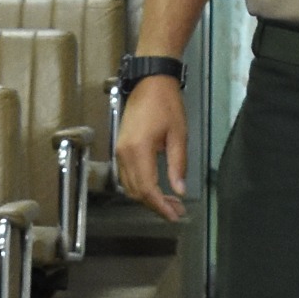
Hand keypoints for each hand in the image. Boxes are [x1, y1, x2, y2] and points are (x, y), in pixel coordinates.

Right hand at [117, 73, 186, 221]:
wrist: (150, 82)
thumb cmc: (167, 104)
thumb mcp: (178, 135)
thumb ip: (178, 165)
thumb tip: (179, 191)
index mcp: (138, 150)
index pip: (147, 189)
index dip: (160, 206)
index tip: (175, 215)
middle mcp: (124, 154)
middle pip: (136, 191)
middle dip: (156, 205)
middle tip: (177, 210)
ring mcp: (119, 151)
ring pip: (129, 186)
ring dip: (148, 197)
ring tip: (170, 201)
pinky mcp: (120, 148)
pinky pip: (126, 176)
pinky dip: (140, 187)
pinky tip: (157, 188)